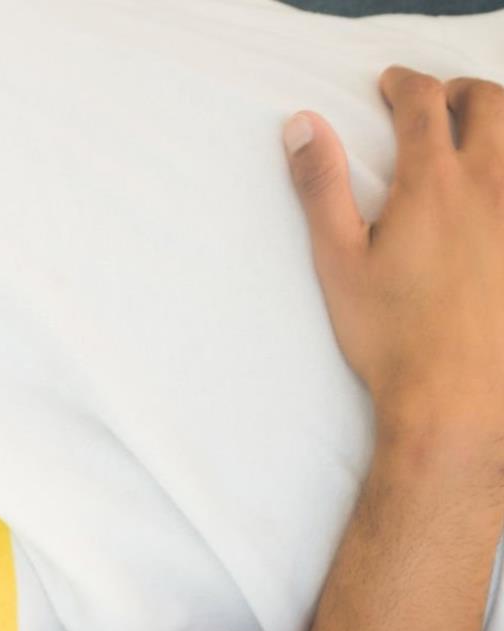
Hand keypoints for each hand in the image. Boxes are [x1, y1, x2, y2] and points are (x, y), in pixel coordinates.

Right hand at [285, 68, 503, 464]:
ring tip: (477, 136)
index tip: (391, 83)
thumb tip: (300, 126)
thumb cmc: (390, 333)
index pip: (423, 102)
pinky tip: (494, 196)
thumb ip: (321, 188)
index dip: (404, 83)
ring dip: (497, 122)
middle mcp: (489, 184)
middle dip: (461, 91)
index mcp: (433, 182)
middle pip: (489, 103)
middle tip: (439, 101)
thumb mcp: (339, 261)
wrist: (456, 393)